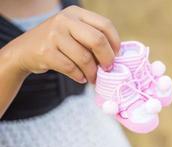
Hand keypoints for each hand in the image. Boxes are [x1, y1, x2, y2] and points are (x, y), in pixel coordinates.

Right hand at [3, 5, 119, 83]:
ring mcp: (54, 35)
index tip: (116, 56)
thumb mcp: (73, 32)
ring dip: (93, 73)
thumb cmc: (57, 43)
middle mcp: (65, 20)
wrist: (24, 50)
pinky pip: (71, 68)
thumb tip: (116, 57)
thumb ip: (92, 38)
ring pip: (85, 58)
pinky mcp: (46, 51)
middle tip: (108, 69)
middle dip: (107, 59)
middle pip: (97, 40)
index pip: (105, 25)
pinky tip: (81, 78)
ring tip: (93, 78)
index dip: (115, 43)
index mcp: (76, 13)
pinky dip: (80, 76)